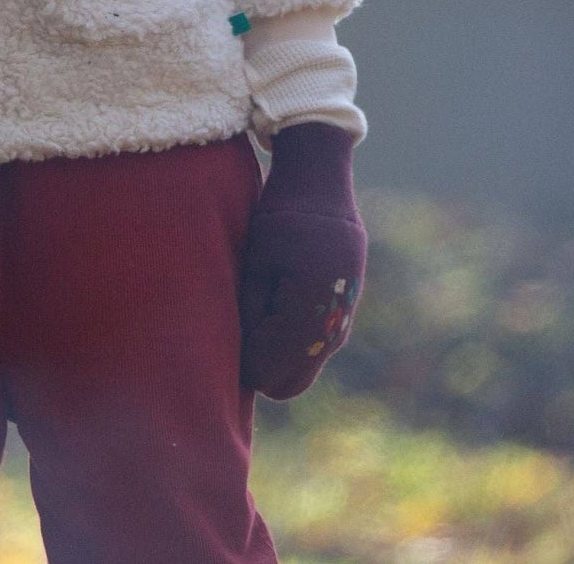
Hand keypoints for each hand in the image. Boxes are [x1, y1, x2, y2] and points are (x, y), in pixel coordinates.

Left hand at [238, 121, 366, 399]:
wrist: (323, 190)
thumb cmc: (280, 219)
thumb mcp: (258, 263)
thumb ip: (252, 316)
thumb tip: (244, 364)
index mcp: (307, 313)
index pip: (267, 371)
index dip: (241, 363)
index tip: (228, 332)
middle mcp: (332, 329)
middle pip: (289, 384)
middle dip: (259, 369)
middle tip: (238, 330)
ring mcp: (343, 325)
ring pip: (302, 371)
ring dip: (276, 356)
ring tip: (259, 309)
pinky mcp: (345, 317)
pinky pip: (314, 351)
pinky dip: (291, 345)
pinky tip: (276, 307)